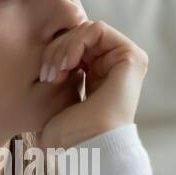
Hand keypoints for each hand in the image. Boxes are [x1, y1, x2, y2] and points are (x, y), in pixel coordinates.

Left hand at [37, 19, 147, 149]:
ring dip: (63, 47)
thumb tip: (46, 46)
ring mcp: (124, 60)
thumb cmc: (69, 132)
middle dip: (56, 49)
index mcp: (97, 72)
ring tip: (56, 73)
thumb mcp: (57, 93)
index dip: (54, 52)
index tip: (43, 76)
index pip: (72, 43)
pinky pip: (97, 29)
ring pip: (85, 29)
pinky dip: (76, 42)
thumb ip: (58, 67)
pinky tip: (68, 65)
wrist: (87, 145)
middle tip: (47, 74)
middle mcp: (112, 64)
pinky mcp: (132, 55)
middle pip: (77, 34)